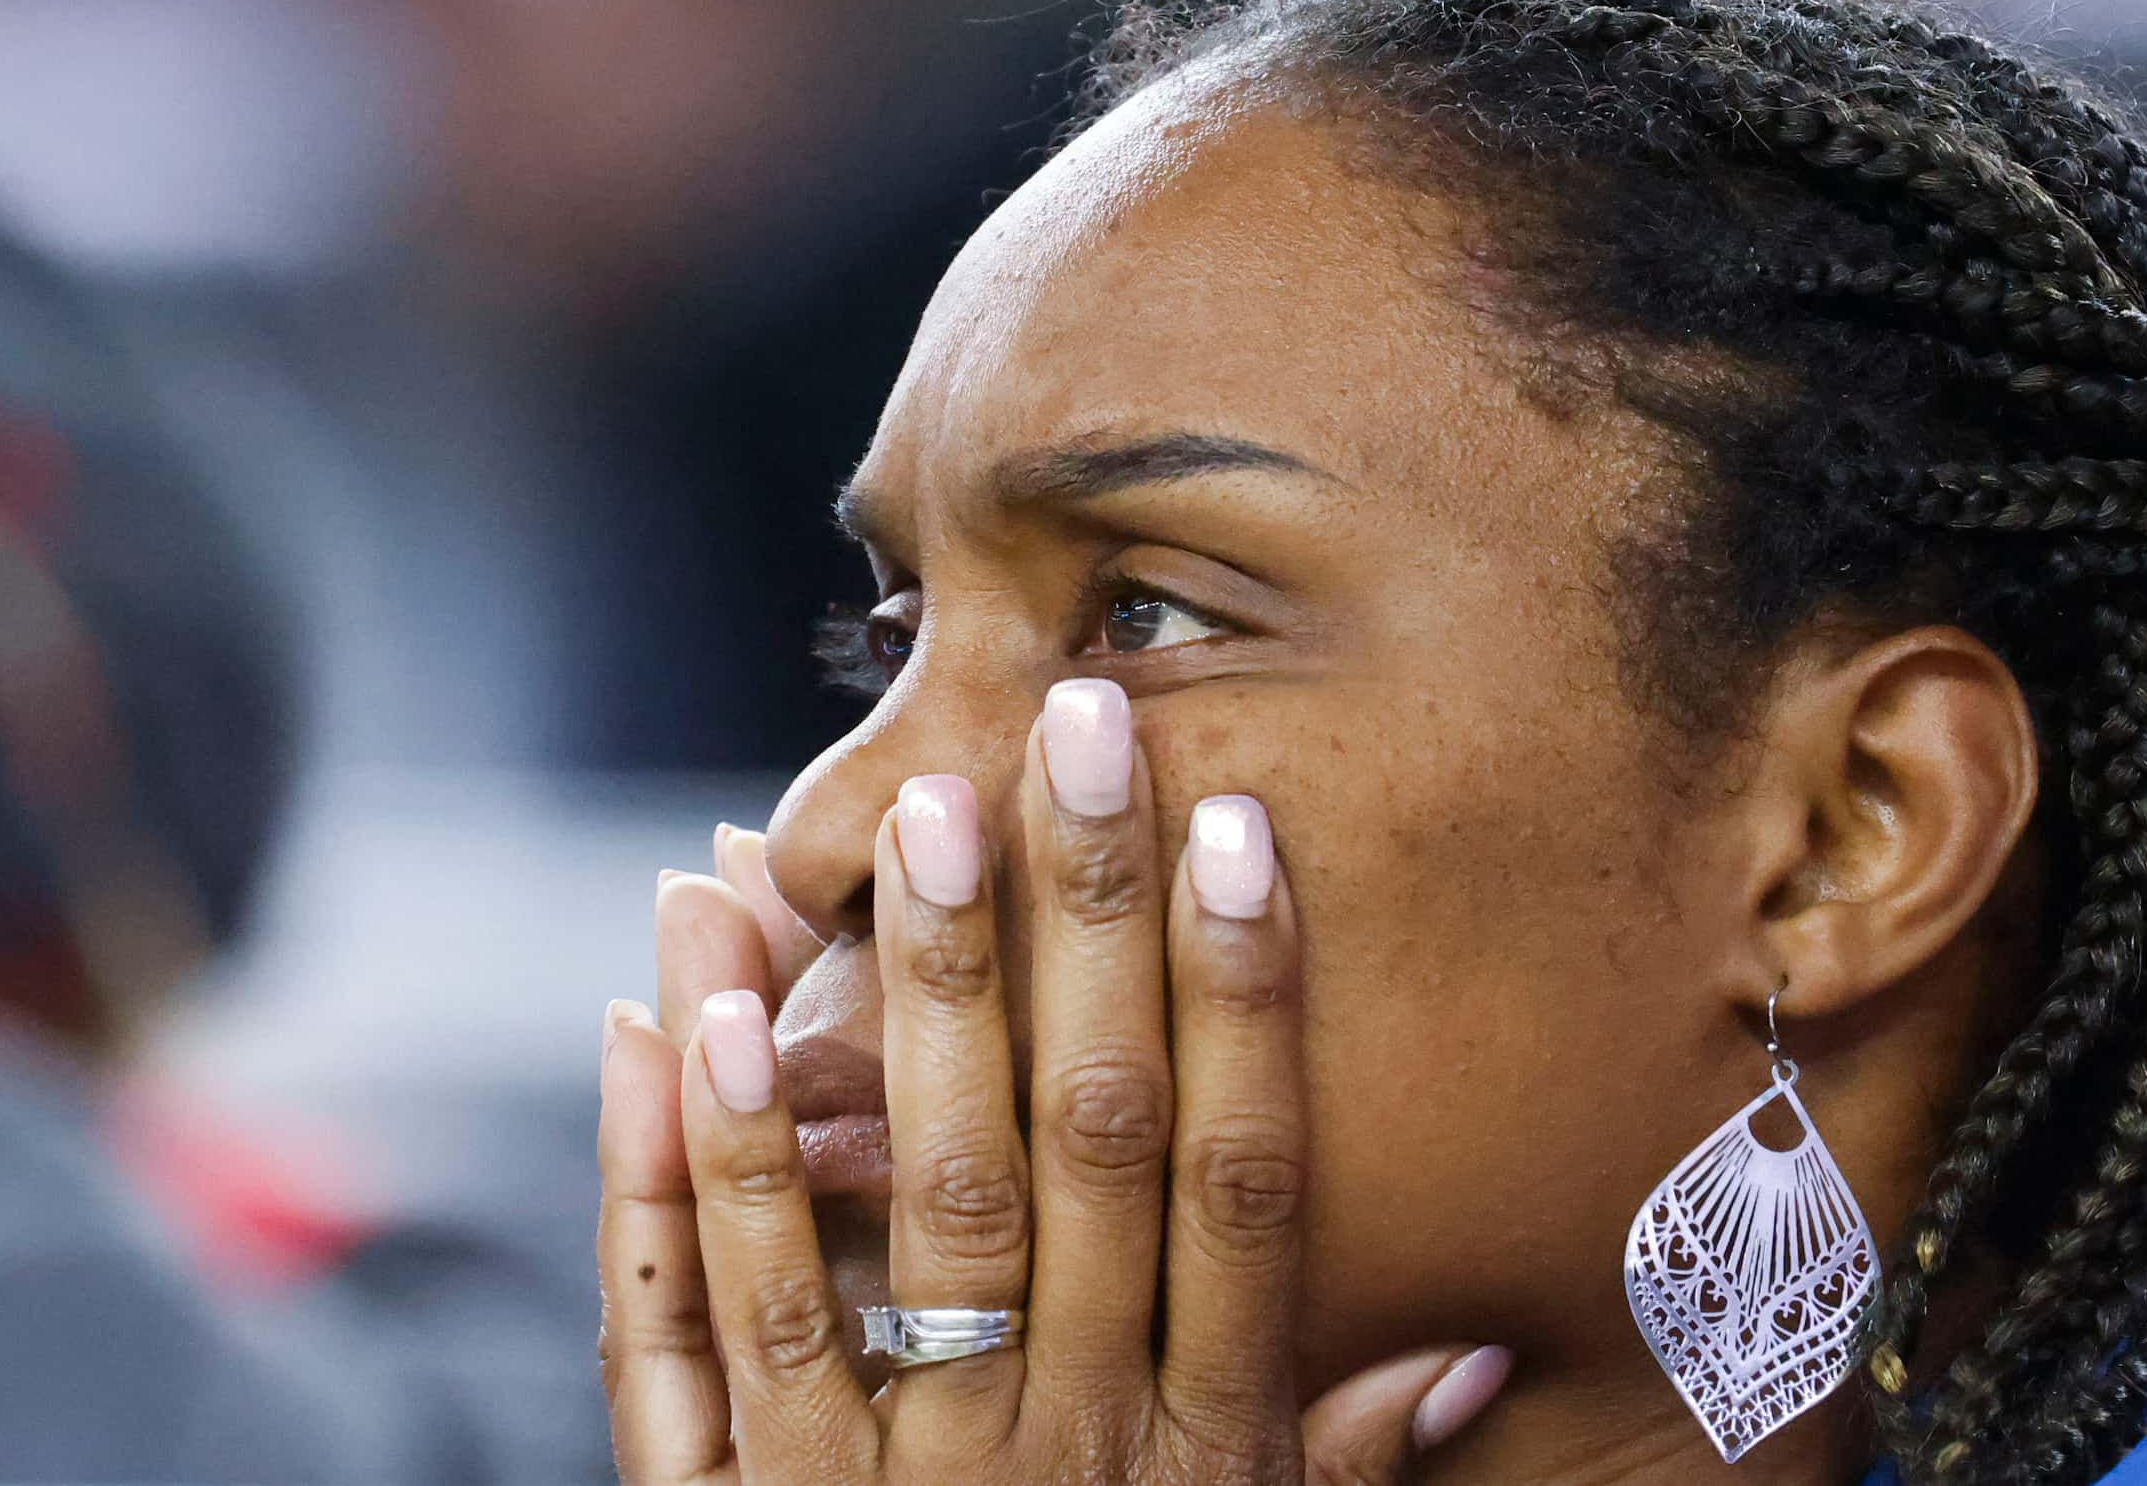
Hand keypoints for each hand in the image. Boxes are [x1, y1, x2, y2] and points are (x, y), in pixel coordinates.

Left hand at [597, 686, 1511, 1482]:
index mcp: (1192, 1452)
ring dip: (872, 1009)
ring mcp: (889, 1482)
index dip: (1244, 1001)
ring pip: (884, 1213)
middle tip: (1052, 735)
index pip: (1238, 1189)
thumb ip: (1342, 1470)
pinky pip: (708, 1334)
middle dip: (1066, 938)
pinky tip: (675, 1015)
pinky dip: (689, 1170)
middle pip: (1073, 1154)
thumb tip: (1472, 1349)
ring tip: (862, 826)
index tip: (1233, 828)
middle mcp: (1055, 1444)